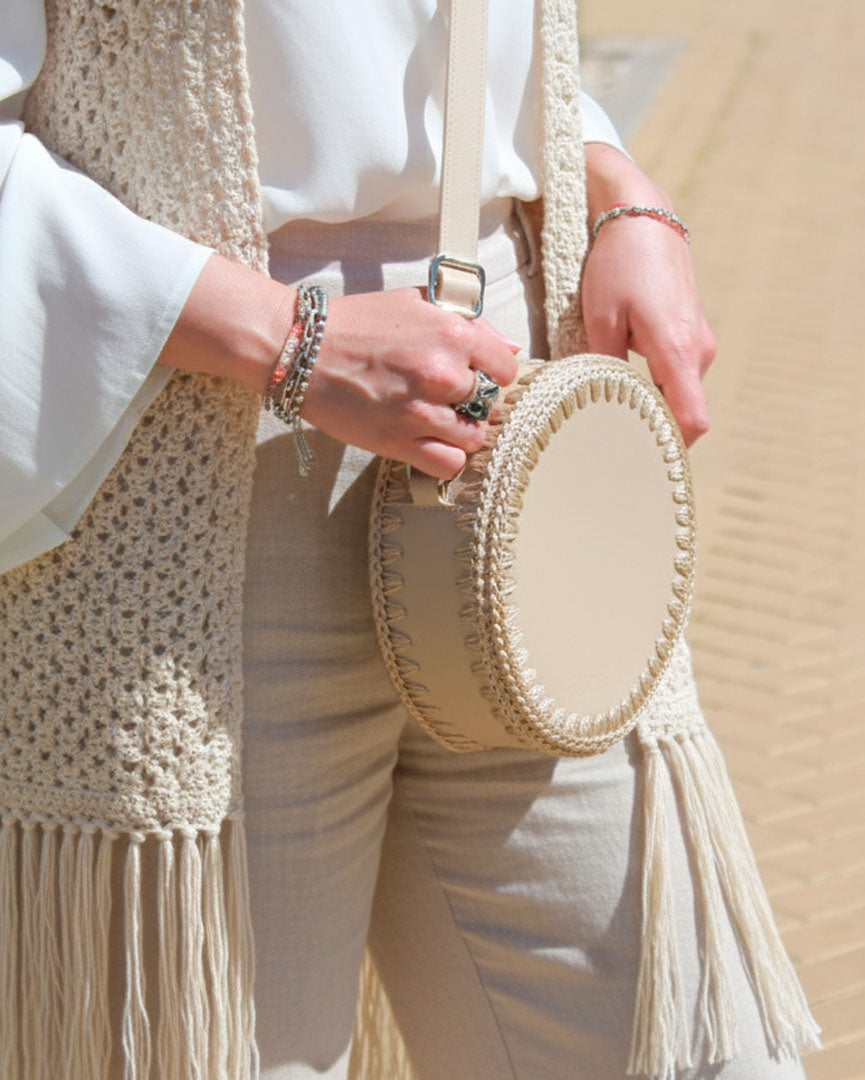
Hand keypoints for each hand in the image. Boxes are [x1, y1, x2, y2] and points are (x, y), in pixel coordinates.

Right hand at [302, 287, 519, 476]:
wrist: (302, 351)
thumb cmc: (357, 323)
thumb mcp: (416, 303)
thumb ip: (468, 322)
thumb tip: (508, 348)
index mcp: (453, 333)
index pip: (506, 368)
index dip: (495, 374)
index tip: (478, 377)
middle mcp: (443, 373)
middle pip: (491, 405)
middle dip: (476, 404)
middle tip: (451, 399)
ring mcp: (422, 411)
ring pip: (473, 438)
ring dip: (460, 432)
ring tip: (438, 421)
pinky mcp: (399, 442)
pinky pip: (448, 464)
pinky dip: (445, 458)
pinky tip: (430, 443)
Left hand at [581, 144, 715, 446]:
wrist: (643, 218)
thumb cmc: (619, 265)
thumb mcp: (599, 318)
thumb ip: (601, 368)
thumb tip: (594, 408)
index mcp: (677, 352)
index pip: (692, 421)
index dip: (672, 449)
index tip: (643, 464)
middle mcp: (698, 352)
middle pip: (683, 414)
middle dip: (652, 433)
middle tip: (611, 450)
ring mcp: (699, 343)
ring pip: (677, 395)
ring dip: (650, 409)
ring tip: (610, 420)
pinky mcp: (692, 335)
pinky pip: (676, 376)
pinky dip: (654, 390)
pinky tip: (623, 390)